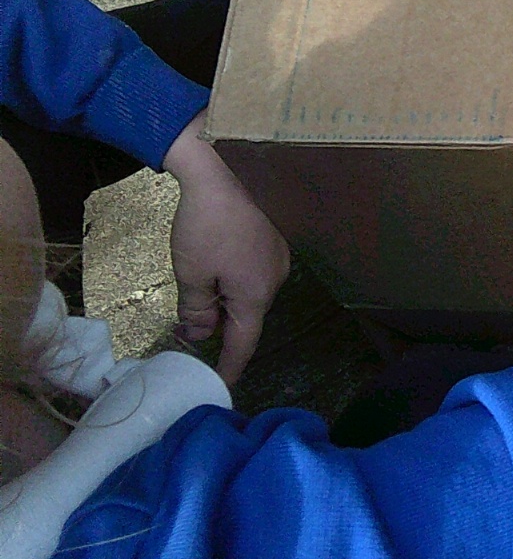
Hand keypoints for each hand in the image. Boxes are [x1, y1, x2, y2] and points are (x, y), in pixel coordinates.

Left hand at [163, 115, 290, 384]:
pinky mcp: (273, 241)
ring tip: (197, 295)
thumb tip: (203, 334)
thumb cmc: (205, 226)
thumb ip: (197, 311)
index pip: (244, 343)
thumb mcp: (191, 273)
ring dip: (226, 302)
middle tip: (189, 332)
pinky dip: (234, 283)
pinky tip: (214, 269)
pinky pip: (254, 274)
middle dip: (221, 329)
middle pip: (248, 318)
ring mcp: (278, 259)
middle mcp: (276, 280)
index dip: (230, 367)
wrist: (221, 171)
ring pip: (250, 295)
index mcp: (257, 295)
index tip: (221, 387)